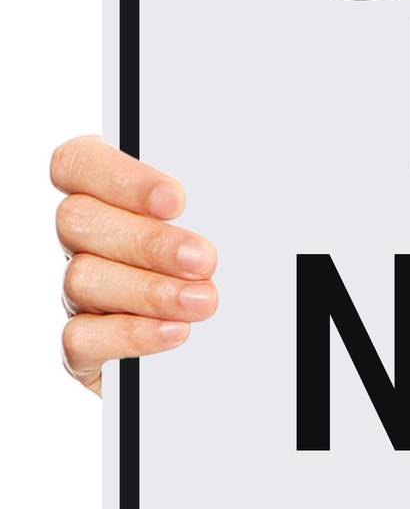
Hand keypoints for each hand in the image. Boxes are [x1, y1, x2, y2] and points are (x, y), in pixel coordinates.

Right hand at [50, 135, 218, 394]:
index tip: (175, 200)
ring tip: (203, 300)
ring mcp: (79, 292)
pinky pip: (81, 337)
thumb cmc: (220, 262)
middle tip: (203, 259)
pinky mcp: (84, 345)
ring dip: (150, 290)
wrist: (229, 340)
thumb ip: (213, 202)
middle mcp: (86, 239)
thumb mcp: (223, 221)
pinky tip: (174, 330)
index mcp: (108, 194)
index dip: (120, 178)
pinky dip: (131, 334)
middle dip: (148, 241)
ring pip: (83, 278)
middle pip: (78, 220)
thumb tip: (232, 194)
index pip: (79, 163)